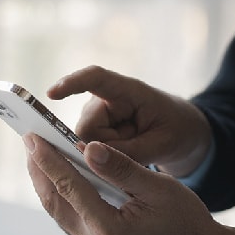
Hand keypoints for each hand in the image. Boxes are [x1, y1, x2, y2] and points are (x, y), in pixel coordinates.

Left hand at [23, 133, 234, 234]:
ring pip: (58, 211)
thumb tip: (89, 148)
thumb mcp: (159, 188)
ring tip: (37, 154)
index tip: (33, 138)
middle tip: (29, 141)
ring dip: (45, 182)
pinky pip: (68, 218)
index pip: (70, 188)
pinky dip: (60, 195)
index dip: (49, 160)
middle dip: (39, 169)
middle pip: (54, 202)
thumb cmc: (187, 222)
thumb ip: (121, 168)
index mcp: (110, 231)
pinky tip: (57, 177)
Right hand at [47, 65, 211, 176]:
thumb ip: (125, 153)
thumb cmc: (176, 131)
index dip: (71, 84)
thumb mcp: (160, 146)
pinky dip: (105, 156)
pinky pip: (87, 149)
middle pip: (86, 128)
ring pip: (84, 142)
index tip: (51, 94)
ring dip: (107, 153)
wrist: (182, 133)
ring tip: (134, 147)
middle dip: (104, 146)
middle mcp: (106, 99)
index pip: (95, 79)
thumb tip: (87, 154)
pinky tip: (125, 150)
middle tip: (136, 147)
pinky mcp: (93, 128)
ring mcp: (97, 114)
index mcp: (128, 91)